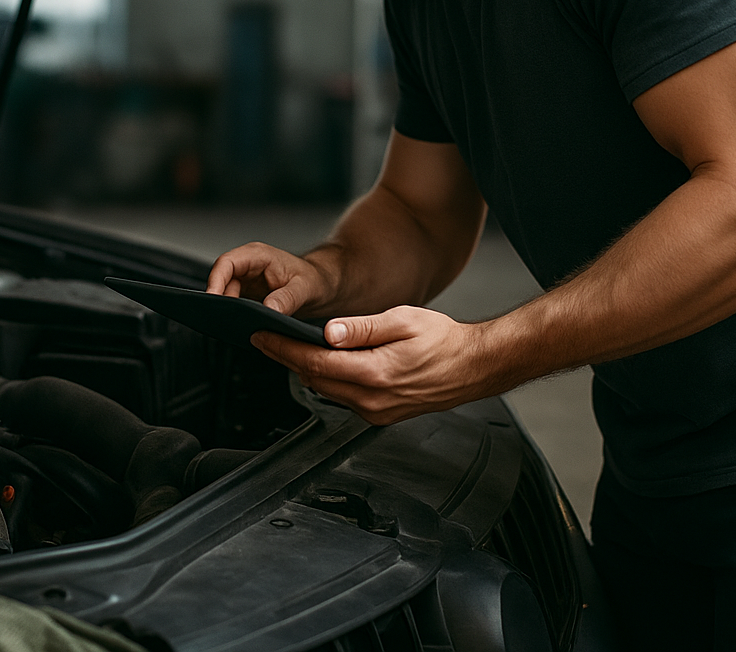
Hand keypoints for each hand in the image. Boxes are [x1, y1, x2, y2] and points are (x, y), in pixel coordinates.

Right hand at [207, 242, 337, 316]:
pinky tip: (240, 325)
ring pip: (225, 294)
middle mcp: (248, 266)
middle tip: (224, 319)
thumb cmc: (316, 279)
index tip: (213, 300)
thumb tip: (269, 310)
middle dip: (220, 300)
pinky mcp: (249, 295)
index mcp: (258, 256)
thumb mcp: (305, 289)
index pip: (226, 263)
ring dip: (226, 309)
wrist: (324, 286)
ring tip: (234, 323)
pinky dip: (234, 314)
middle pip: (221, 280)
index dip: (215, 281)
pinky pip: (234, 303)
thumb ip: (287, 298)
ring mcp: (247, 281)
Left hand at [249, 305, 496, 425]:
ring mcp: (377, 411)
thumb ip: (361, 328)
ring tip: (289, 347)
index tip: (261, 336)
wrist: (474, 366)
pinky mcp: (382, 415)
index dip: (283, 349)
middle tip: (266, 339)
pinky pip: (345, 399)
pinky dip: (329, 380)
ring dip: (307, 370)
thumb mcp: (403, 320)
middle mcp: (373, 399)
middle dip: (287, 358)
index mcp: (375, 373)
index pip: (314, 361)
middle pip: (315, 379)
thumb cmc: (444, 340)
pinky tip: (325, 363)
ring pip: (327, 391)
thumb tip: (328, 332)